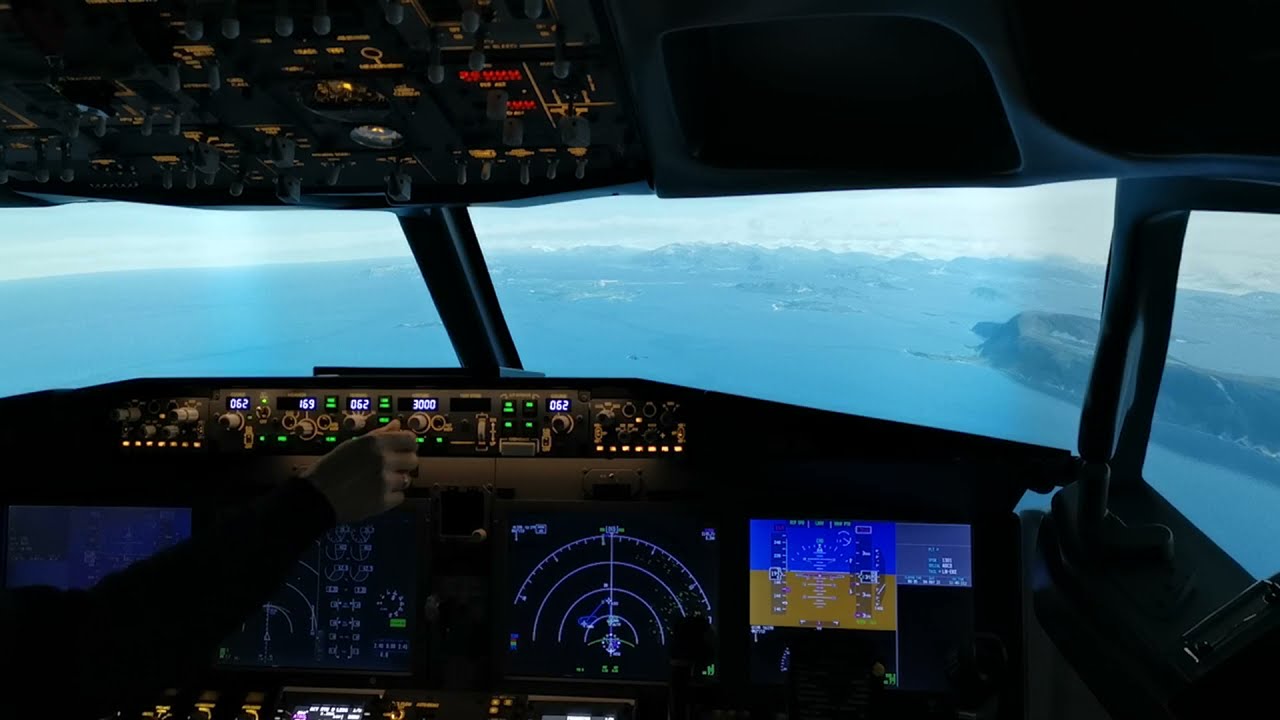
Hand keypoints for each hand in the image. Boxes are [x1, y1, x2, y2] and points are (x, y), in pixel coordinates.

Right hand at [303, 419, 417, 523]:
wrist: (316, 497)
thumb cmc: (328, 470)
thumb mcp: (352, 445)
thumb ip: (378, 434)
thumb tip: (396, 425)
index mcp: (374, 443)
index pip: (410, 439)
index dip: (407, 444)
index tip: (403, 448)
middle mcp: (382, 460)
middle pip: (412, 460)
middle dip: (403, 463)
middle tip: (390, 467)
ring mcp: (384, 482)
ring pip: (407, 479)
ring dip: (397, 481)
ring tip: (378, 481)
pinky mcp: (383, 501)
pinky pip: (400, 497)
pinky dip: (391, 497)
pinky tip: (376, 493)